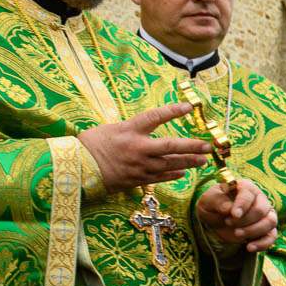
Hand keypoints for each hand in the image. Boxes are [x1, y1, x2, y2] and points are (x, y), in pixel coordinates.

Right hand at [79, 105, 210, 191]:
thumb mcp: (112, 129)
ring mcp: (139, 165)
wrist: (77, 169)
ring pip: (170, 164)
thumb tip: (150, 128)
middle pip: (171, 146)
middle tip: (207, 145)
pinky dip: (174, 173)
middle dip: (192, 146)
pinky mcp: (138, 179)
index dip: (172, 111)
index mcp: (128, 130)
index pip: (154, 117)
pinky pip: (161, 177)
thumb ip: (134, 129)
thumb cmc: (92, 145)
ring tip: (203, 160)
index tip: (188, 106)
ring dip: (189, 162)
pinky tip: (184, 172)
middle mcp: (137, 147)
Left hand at [195, 178, 277, 254]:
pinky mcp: (266, 229)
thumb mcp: (208, 200)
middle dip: (244, 220)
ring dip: (253, 231)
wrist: (216, 219)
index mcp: (246, 187)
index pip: (249, 193)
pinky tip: (249, 247)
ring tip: (236, 234)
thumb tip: (228, 208)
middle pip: (260, 210)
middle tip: (228, 223)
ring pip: (270, 222)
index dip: (243, 204)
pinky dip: (263, 244)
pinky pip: (272, 237)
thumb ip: (217, 201)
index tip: (234, 215)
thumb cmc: (213, 205)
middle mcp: (260, 199)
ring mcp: (265, 214)